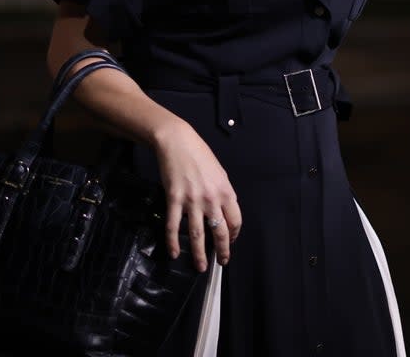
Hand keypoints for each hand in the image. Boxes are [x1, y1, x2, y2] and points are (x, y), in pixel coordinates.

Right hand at [153, 118, 241, 271]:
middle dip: (222, 250)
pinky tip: (173, 253)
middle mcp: (211, 198)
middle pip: (220, 231)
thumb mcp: (219, 172)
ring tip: (200, 267)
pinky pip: (174, 226)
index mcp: (226, 191)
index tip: (230, 242)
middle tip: (221, 262)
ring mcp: (192, 200)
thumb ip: (222, 192)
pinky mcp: (174, 199)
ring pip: (198, 234)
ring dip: (199, 254)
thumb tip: (223, 210)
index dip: (234, 235)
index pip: (235, 220)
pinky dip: (173, 242)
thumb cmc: (199, 155)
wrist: (177, 142)